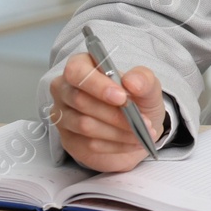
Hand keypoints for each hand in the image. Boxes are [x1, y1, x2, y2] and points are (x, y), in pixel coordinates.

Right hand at [49, 55, 165, 172]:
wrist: (137, 125)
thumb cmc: (136, 98)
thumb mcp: (147, 85)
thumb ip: (143, 79)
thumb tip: (131, 82)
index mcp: (80, 66)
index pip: (76, 71)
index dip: (97, 84)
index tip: (121, 97)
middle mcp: (65, 90)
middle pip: (80, 100)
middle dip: (114, 113)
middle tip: (142, 120)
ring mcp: (63, 117)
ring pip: (85, 125)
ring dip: (118, 131)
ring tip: (142, 132)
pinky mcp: (69, 141)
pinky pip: (89, 144)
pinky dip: (116, 145)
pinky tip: (133, 142)